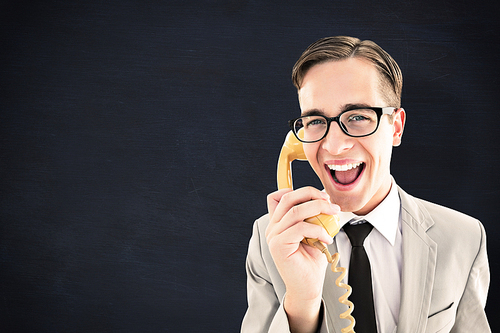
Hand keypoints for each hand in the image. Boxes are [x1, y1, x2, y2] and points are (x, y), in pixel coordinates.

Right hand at [265, 187, 339, 332]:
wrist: (307, 287)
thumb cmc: (310, 262)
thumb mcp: (312, 233)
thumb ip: (311, 217)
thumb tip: (325, 201)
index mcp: (278, 223)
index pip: (278, 197)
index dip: (296, 190)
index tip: (319, 195)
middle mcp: (273, 227)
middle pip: (288, 198)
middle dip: (312, 194)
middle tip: (330, 202)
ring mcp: (274, 236)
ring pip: (295, 211)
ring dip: (319, 209)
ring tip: (333, 215)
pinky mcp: (279, 246)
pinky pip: (300, 228)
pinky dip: (318, 230)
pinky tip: (327, 238)